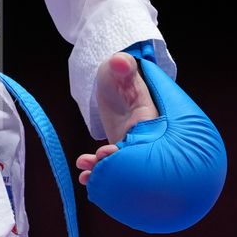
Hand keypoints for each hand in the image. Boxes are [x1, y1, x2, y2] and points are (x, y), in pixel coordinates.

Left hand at [75, 52, 158, 185]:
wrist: (115, 82)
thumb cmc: (121, 75)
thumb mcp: (121, 69)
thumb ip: (123, 66)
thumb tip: (119, 61)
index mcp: (152, 119)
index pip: (148, 140)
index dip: (129, 150)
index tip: (108, 150)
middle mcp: (147, 136)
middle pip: (137, 160)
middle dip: (117, 166)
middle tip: (97, 161)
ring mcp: (134, 145)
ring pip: (123, 166)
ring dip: (105, 172)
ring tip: (87, 175)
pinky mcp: (122, 150)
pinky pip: (113, 166)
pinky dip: (99, 172)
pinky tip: (84, 175)